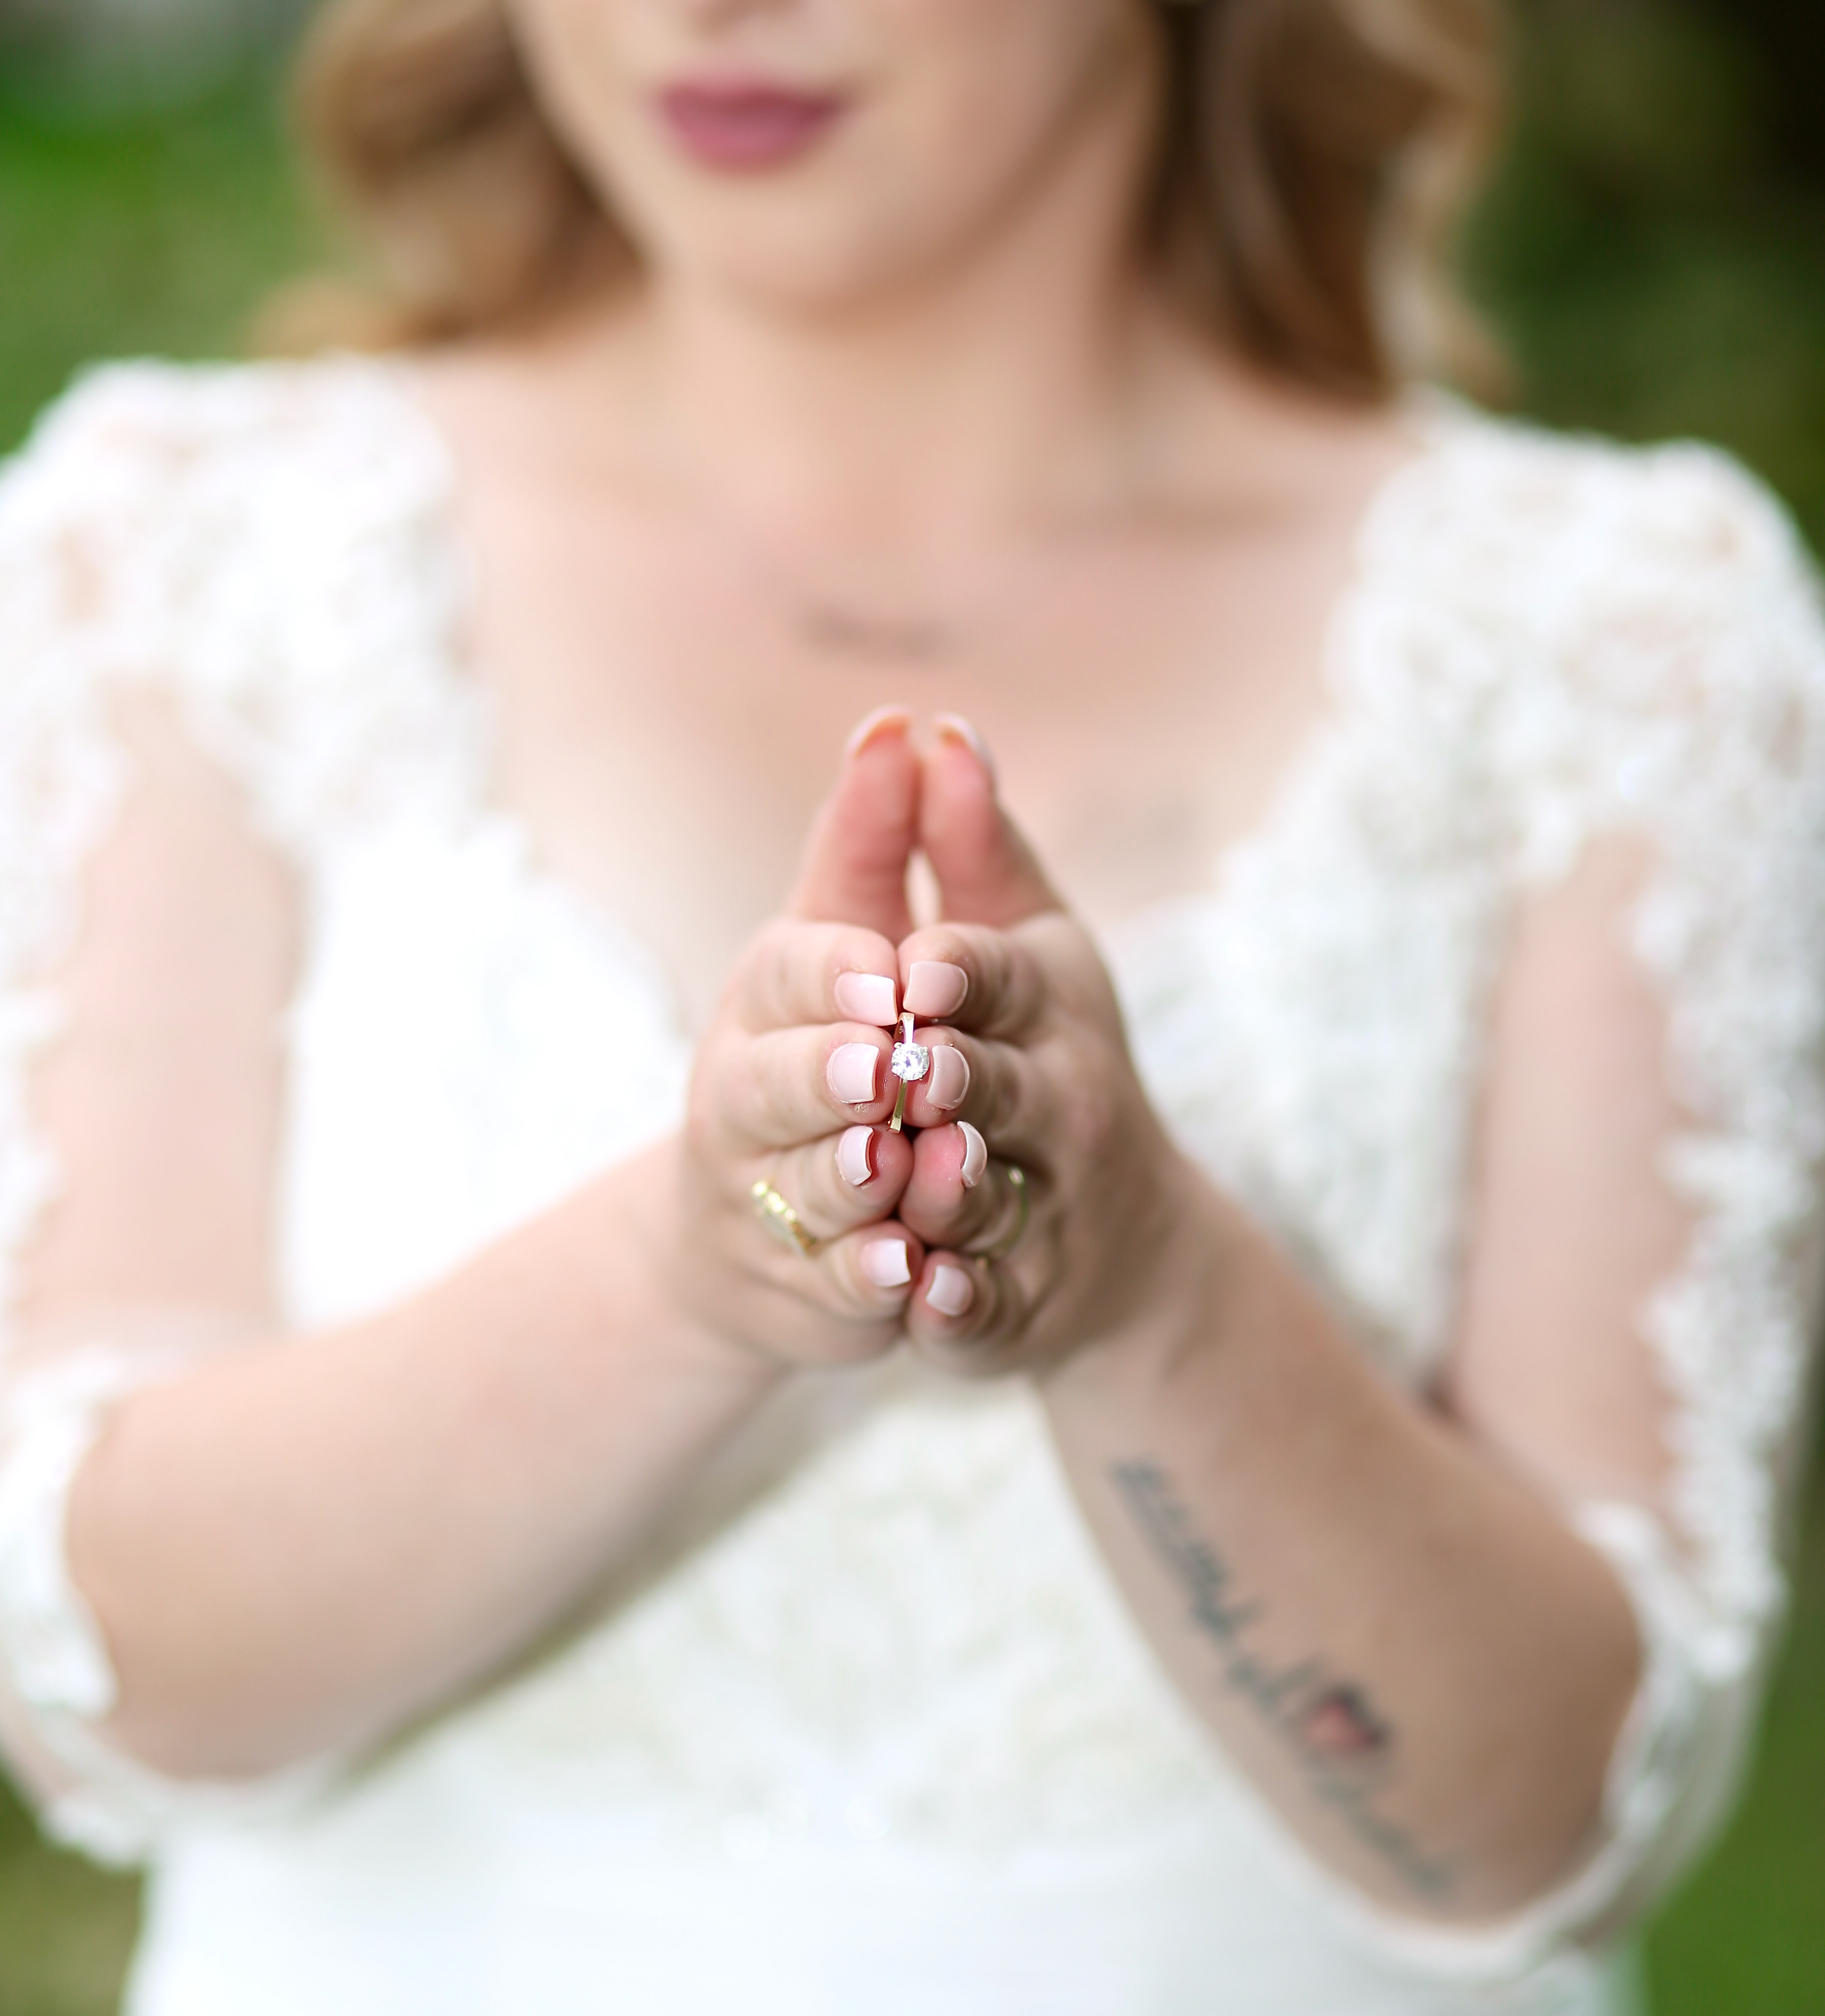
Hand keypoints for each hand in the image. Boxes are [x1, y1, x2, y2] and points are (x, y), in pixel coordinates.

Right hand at [664, 713, 967, 1368]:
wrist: (765, 1228)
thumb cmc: (835, 1048)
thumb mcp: (862, 938)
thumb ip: (886, 841)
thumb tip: (907, 722)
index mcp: (766, 1002)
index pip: (786, 971)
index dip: (836, 972)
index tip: (891, 972)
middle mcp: (745, 1098)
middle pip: (773, 1083)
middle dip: (828, 1073)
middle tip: (888, 1068)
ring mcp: (760, 1201)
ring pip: (805, 1188)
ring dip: (851, 1179)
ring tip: (897, 1167)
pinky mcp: (798, 1293)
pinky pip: (833, 1290)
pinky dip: (869, 1284)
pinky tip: (910, 1276)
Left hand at [889, 721, 1206, 1372]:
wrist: (1118, 1244)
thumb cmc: (1039, 1055)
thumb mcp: (1016, 943)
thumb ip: (961, 846)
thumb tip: (928, 726)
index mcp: (1048, 1005)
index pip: (998, 975)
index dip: (956, 972)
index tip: (912, 969)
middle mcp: (1062, 1104)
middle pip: (998, 1086)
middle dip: (952, 1077)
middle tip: (902, 1070)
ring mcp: (1047, 1210)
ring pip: (989, 1195)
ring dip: (949, 1191)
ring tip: (908, 1183)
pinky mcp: (1019, 1304)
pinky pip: (989, 1305)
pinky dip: (959, 1305)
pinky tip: (926, 1300)